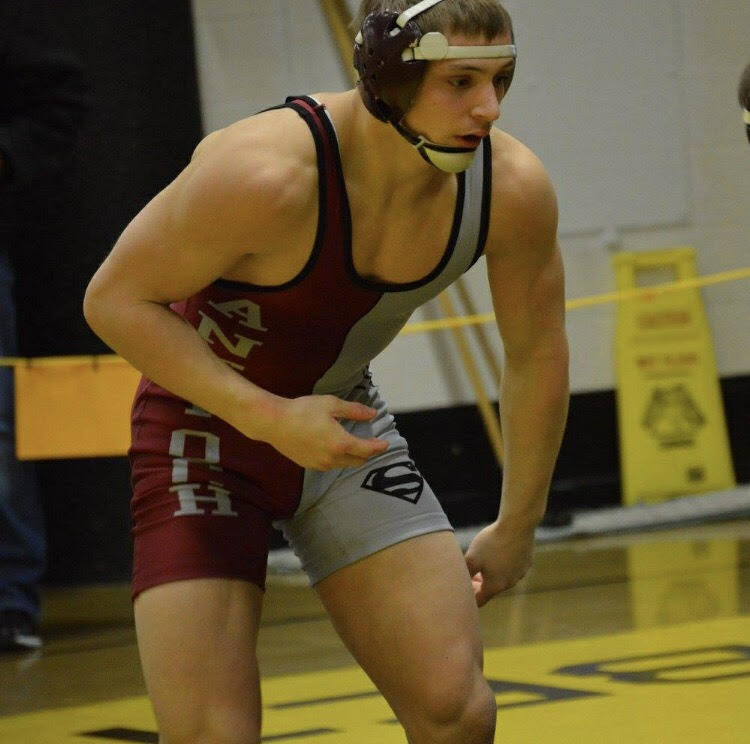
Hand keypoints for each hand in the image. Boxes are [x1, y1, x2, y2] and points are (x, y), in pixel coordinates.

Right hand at [263, 394, 388, 469]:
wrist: (274, 422)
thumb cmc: (303, 410)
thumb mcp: (331, 405)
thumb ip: (354, 411)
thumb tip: (372, 414)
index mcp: (341, 443)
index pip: (367, 450)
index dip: (378, 447)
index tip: (385, 443)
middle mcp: (332, 458)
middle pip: (357, 461)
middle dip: (367, 453)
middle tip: (371, 444)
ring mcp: (319, 464)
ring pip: (343, 464)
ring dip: (351, 456)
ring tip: (352, 444)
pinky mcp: (308, 465)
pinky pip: (329, 464)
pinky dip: (337, 458)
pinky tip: (333, 447)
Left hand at [464, 519, 535, 606]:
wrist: (517, 525)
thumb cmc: (491, 542)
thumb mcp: (471, 558)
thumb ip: (464, 574)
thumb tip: (458, 583)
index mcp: (495, 586)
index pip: (479, 600)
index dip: (468, 596)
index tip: (462, 585)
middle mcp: (510, 583)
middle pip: (491, 589)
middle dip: (479, 583)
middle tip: (471, 572)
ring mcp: (520, 573)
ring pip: (502, 577)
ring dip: (492, 572)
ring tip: (484, 559)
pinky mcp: (526, 562)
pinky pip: (512, 567)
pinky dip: (504, 563)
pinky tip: (498, 550)